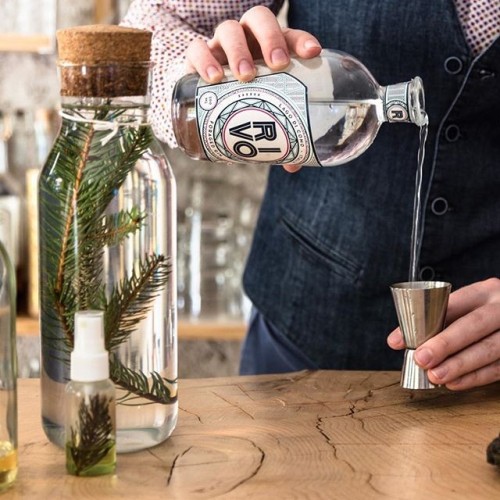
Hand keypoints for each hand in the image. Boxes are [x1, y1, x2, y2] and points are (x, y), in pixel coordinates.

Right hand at [185, 6, 319, 172]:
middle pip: (257, 20)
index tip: (312, 54)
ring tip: (244, 76)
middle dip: (270, 39)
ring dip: (238, 51)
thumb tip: (294, 165)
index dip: (300, 40)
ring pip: (228, 30)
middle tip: (277, 65)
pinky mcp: (195, 59)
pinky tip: (213, 79)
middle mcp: (246, 41)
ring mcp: (220, 46)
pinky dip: (204, 60)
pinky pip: (196, 49)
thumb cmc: (240, 104)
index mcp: (268, 49)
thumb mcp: (261, 115)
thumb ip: (277, 135)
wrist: (203, 100)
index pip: (289, 34)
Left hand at [387, 278, 499, 389]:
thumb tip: (396, 341)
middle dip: (445, 344)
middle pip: (474, 325)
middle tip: (422, 359)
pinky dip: (475, 377)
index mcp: (485, 292)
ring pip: (489, 349)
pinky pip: (498, 368)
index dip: (427, 322)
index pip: (454, 304)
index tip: (405, 341)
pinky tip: (454, 382)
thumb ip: (431, 322)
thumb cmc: (481, 315)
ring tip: (436, 376)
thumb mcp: (462, 310)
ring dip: (459, 366)